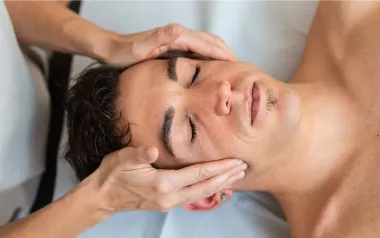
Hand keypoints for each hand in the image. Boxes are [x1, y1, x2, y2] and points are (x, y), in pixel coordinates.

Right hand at [87, 146, 245, 213]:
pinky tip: (216, 187)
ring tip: (236, 177)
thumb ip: (139, 155)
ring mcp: (169, 203)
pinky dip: (209, 191)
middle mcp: (170, 196)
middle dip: (226, 177)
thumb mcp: (122, 159)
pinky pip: (194, 197)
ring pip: (202, 194)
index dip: (219, 167)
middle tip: (244, 168)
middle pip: (206, 186)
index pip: (198, 173)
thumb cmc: (113, 174)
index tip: (236, 161)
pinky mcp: (167, 204)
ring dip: (220, 185)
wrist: (103, 196)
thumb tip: (153, 151)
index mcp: (164, 183)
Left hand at [102, 24, 236, 66]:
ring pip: (204, 43)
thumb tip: (180, 28)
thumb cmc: (123, 53)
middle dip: (225, 51)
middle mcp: (177, 35)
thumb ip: (158, 38)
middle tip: (239, 66)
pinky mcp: (172, 45)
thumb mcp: (138, 49)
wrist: (111, 49)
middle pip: (208, 40)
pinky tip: (209, 63)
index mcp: (174, 37)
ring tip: (230, 64)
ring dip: (219, 51)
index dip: (220, 53)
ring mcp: (175, 39)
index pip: (204, 44)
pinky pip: (196, 48)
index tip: (235, 63)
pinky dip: (208, 53)